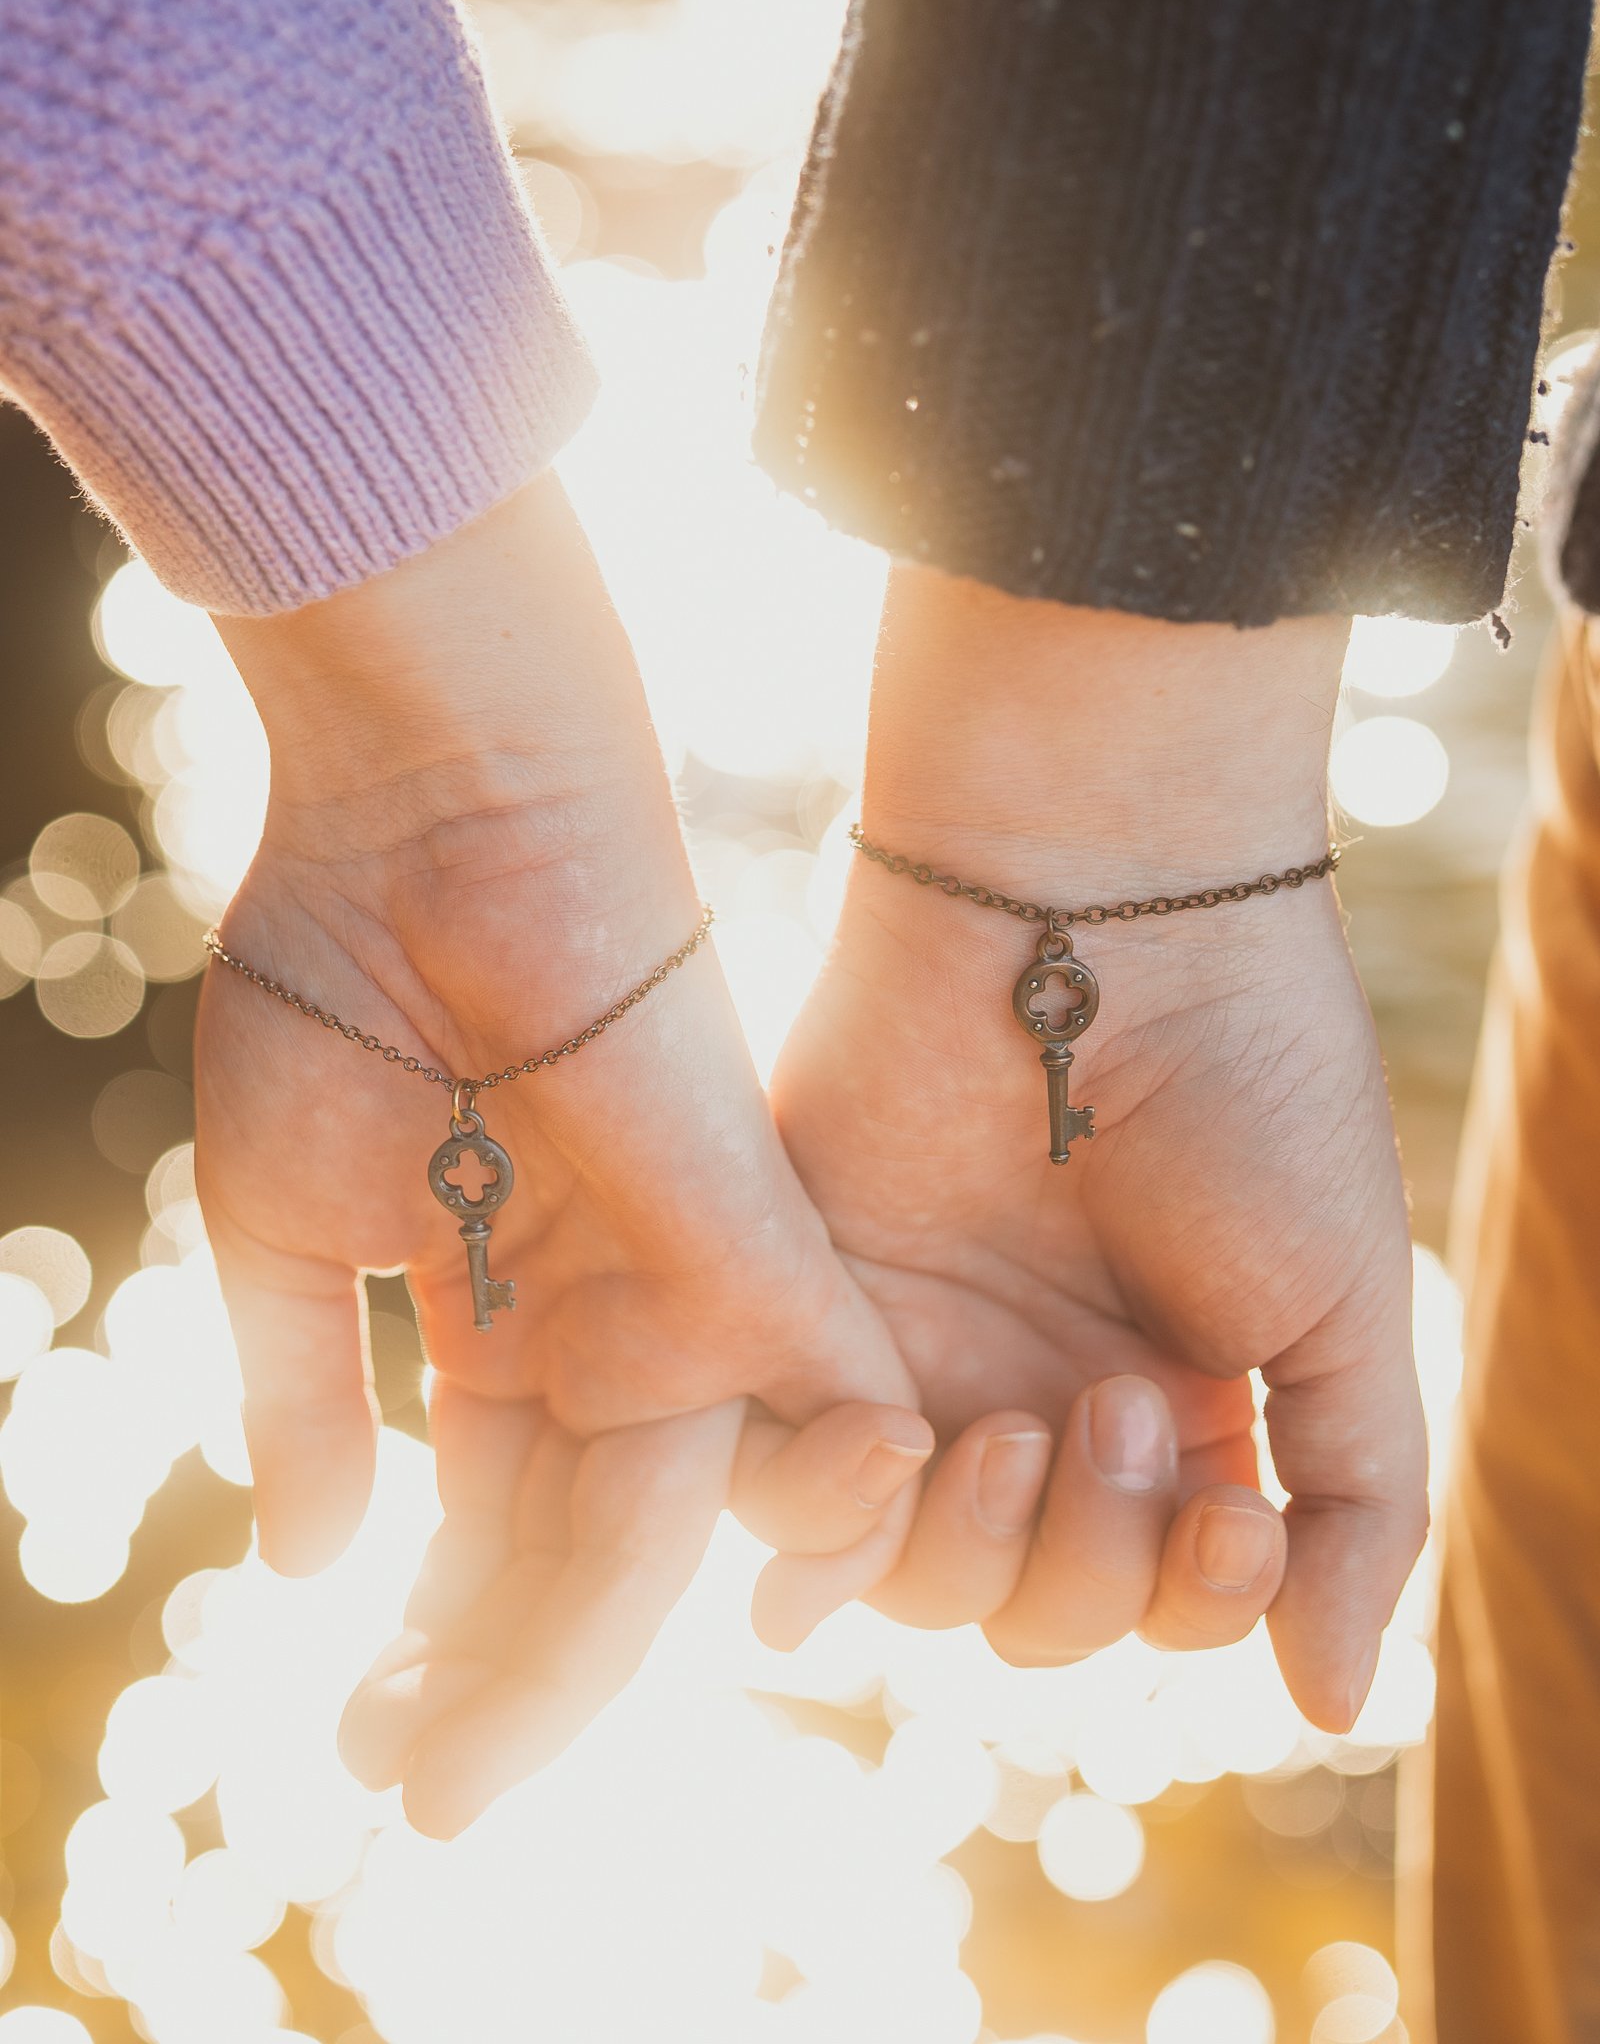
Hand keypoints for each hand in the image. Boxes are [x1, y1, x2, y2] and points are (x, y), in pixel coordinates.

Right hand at [197, 475, 926, 1833]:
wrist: (437, 812)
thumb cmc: (343, 973)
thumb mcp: (281, 1218)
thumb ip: (300, 1388)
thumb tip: (301, 1566)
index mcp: (496, 1305)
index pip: (476, 1510)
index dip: (420, 1626)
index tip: (353, 1734)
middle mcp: (601, 1312)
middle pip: (570, 1539)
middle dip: (492, 1671)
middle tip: (416, 1791)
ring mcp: (680, 1283)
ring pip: (660, 1516)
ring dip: (581, 1648)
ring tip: (472, 1765)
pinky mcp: (753, 1238)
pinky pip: (805, 1413)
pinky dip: (793, 1524)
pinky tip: (743, 1640)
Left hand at [755, 570, 1427, 1731]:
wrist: (1100, 911)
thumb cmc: (1245, 1086)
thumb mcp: (1341, 1303)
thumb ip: (1351, 1506)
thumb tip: (1331, 1702)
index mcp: (1168, 1404)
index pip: (1159, 1595)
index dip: (1194, 1598)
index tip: (1234, 1509)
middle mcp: (1032, 1394)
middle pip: (1027, 1612)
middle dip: (1087, 1567)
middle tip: (1111, 1405)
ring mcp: (912, 1355)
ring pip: (905, 1579)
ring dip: (970, 1551)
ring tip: (1018, 1428)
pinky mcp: (799, 1309)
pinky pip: (776, 1493)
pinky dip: (825, 1519)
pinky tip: (895, 1440)